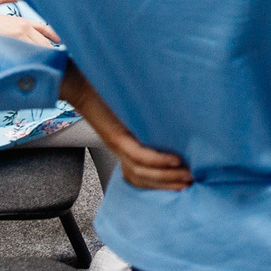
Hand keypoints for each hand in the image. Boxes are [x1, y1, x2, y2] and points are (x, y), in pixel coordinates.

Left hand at [60, 65, 190, 190]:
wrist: (79, 85)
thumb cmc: (105, 94)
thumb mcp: (130, 112)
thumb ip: (145, 121)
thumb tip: (174, 124)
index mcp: (123, 147)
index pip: (141, 175)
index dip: (162, 183)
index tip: (183, 184)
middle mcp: (119, 150)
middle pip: (144, 178)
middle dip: (169, 184)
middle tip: (191, 183)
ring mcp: (117, 145)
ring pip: (142, 171)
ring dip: (166, 177)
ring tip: (186, 176)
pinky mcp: (115, 137)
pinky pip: (139, 155)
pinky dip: (157, 160)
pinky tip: (174, 161)